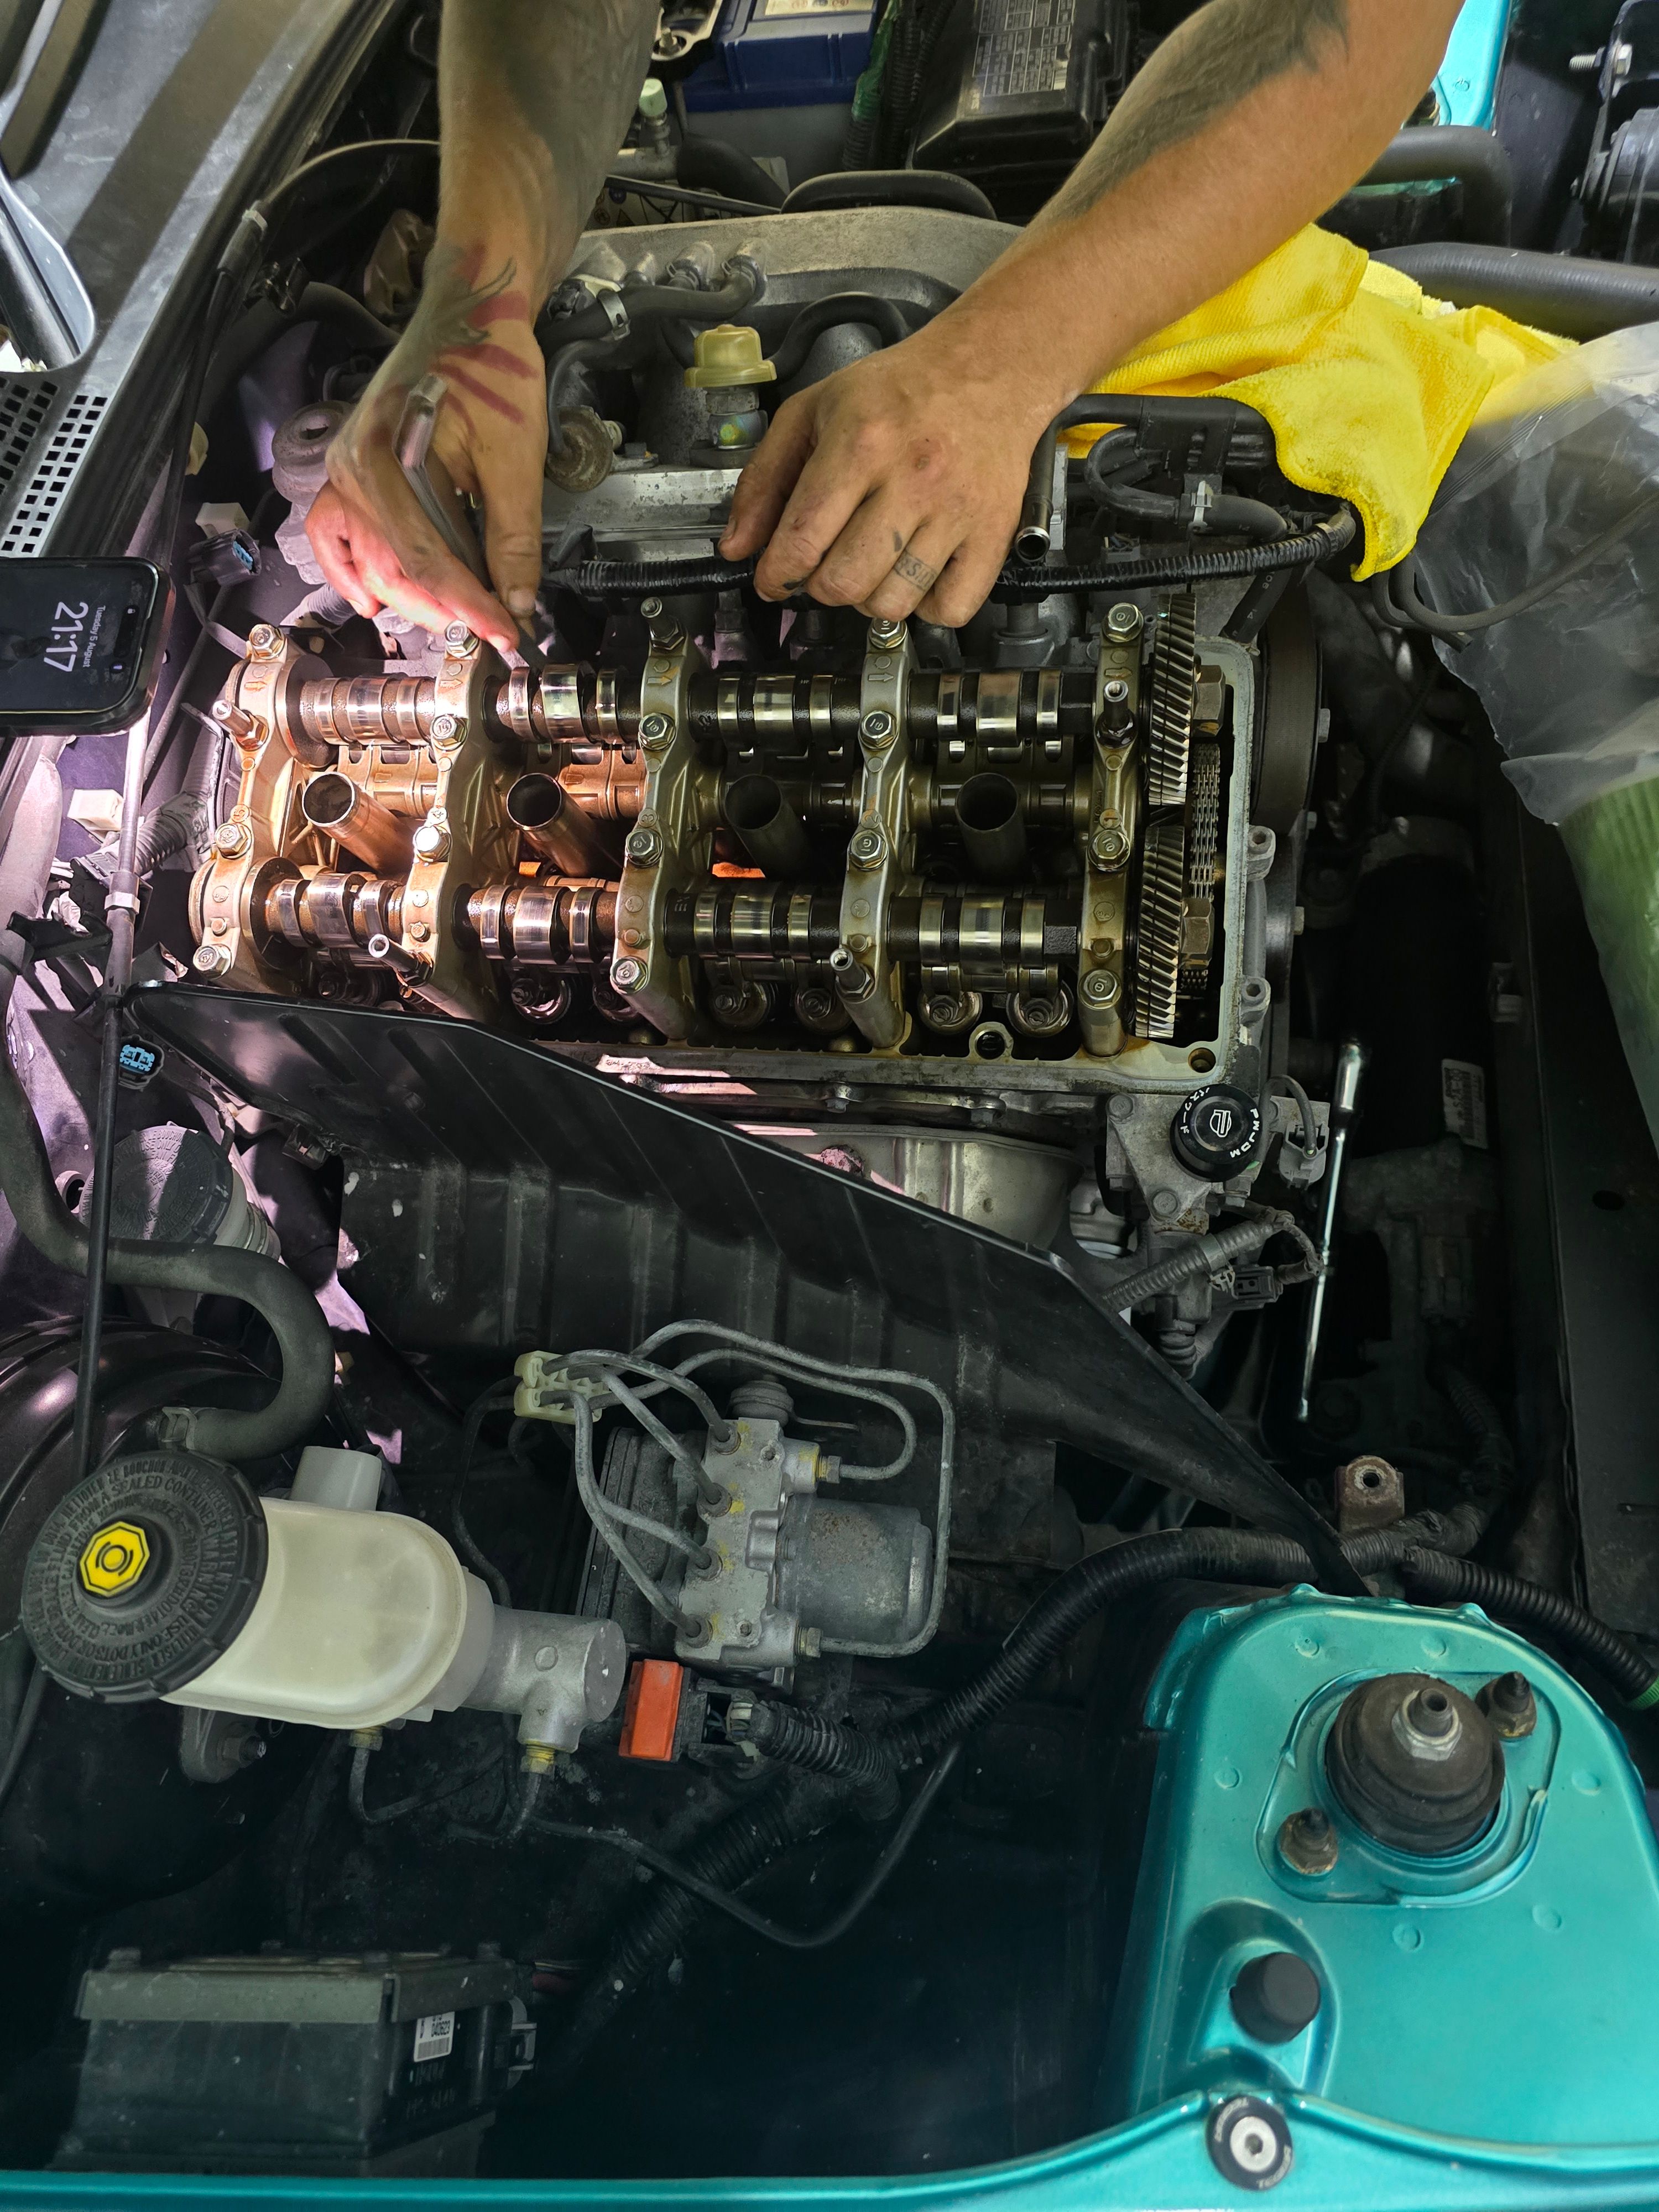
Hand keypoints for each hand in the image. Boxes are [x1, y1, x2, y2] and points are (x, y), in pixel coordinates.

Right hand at [307, 243, 546, 656]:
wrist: (473, 313)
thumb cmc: (493, 371)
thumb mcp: (514, 460)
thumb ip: (513, 539)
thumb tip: (517, 604)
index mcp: (386, 460)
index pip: (426, 558)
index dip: (468, 605)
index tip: (505, 634)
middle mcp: (353, 468)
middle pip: (390, 566)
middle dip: (442, 606)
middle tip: (490, 627)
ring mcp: (347, 468)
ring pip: (365, 557)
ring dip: (405, 596)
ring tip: (450, 617)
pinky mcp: (355, 468)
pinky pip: (336, 533)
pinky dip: (352, 569)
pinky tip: (372, 600)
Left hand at [719, 315, 1066, 627]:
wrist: (989, 370)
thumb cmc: (897, 392)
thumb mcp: (813, 411)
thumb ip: (765, 477)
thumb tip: (736, 548)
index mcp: (860, 442)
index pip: (802, 540)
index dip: (776, 575)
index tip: (772, 580)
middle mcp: (912, 479)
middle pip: (844, 582)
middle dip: (819, 586)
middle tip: (824, 565)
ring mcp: (957, 511)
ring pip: (893, 603)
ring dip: (869, 599)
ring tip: (870, 565)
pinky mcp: (994, 534)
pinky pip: (951, 608)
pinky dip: (926, 607)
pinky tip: (916, 577)